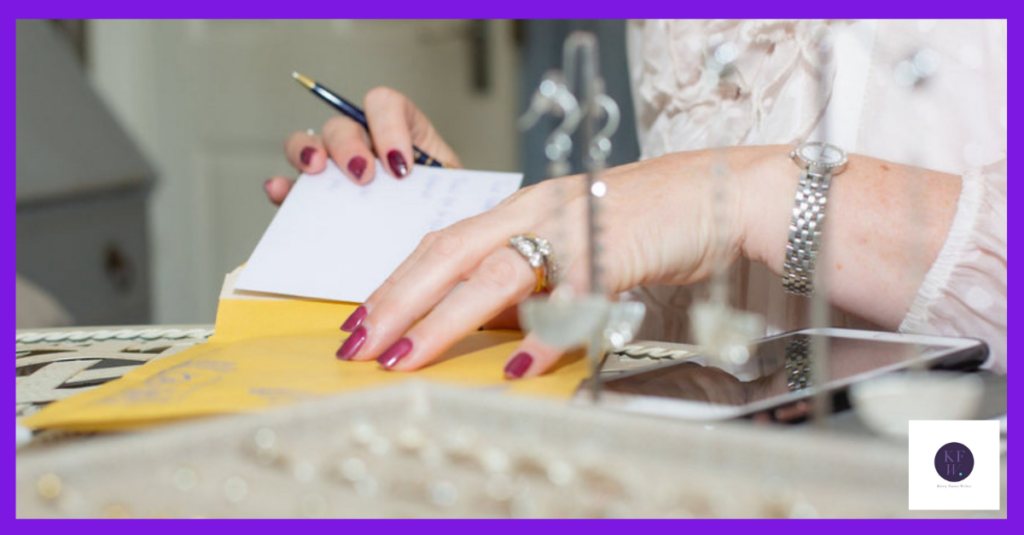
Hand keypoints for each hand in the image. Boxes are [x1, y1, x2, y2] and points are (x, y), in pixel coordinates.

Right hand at [264, 87, 462, 204]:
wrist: (438, 244)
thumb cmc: (445, 211)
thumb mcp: (454, 193)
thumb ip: (444, 185)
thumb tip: (443, 192)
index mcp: (402, 131)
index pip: (385, 105)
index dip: (389, 128)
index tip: (402, 168)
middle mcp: (364, 143)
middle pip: (343, 125)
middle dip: (350, 146)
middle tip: (364, 177)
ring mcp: (336, 169)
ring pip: (309, 143)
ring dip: (307, 152)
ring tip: (315, 171)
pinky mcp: (317, 199)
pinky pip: (291, 186)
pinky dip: (282, 186)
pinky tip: (280, 191)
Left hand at [334, 146, 792, 377]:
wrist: (718, 192)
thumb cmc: (643, 219)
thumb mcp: (570, 240)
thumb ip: (528, 275)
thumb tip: (483, 322)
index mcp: (520, 207)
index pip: (441, 243)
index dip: (396, 282)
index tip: (360, 320)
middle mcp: (537, 210)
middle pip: (449, 253)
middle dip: (397, 302)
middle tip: (359, 344)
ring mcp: (574, 226)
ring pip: (495, 274)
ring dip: (445, 321)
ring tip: (408, 359)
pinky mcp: (616, 248)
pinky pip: (572, 296)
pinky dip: (545, 331)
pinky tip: (520, 364)